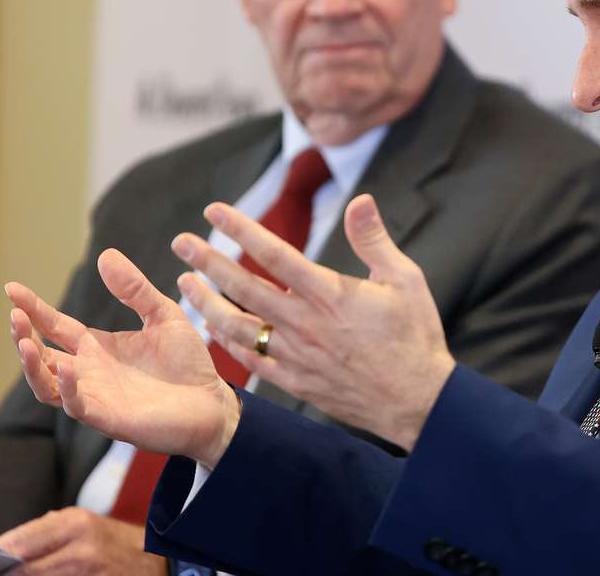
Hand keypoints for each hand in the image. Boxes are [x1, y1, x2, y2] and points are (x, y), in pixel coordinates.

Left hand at [0, 508, 164, 575]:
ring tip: (26, 575)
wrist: (162, 562)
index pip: (17, 543)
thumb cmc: (118, 544)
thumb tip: (4, 550)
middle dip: (7, 574)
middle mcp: (82, 549)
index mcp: (76, 523)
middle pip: (22, 571)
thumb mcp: (86, 525)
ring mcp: (91, 573)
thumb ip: (47, 533)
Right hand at [8, 249, 240, 467]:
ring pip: (46, 385)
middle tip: (14, 314)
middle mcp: (89, 371)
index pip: (56, 325)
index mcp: (98, 347)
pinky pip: (76, 405)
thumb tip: (105, 254)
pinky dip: (66, 388)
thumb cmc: (188, 363)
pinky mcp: (108, 418)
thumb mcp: (164, 316)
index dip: (33, 308)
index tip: (12, 288)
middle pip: (41, 354)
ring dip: (31, 366)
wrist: (213, 405)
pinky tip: (65, 367)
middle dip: (23, 335)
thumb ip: (135, 290)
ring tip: (24, 342)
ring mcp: (95, 396)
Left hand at [171, 194, 455, 449]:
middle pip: (244, 287)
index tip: (214, 210)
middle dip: (208, 262)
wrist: (418, 400)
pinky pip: (251, 361)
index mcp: (330, 293)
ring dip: (207, 303)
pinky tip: (212, 329)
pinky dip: (227, 343)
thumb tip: (360, 199)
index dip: (242, 228)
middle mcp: (305, 323)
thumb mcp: (405, 279)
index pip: (275, 253)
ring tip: (185, 284)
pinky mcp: (296, 381)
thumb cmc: (415, 335)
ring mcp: (296, 355)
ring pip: (237, 327)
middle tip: (181, 242)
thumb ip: (373, 239)